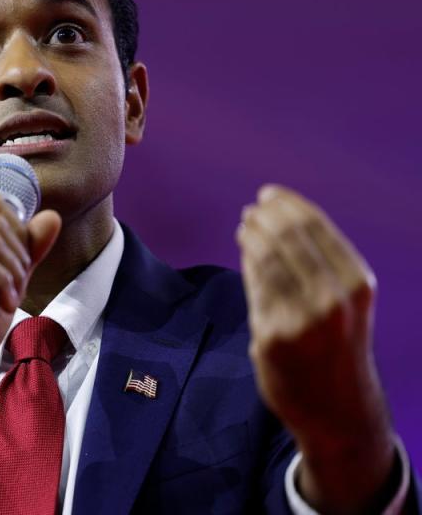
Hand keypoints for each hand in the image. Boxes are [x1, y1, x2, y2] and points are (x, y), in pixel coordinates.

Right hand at [0, 193, 60, 442]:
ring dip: (12, 272)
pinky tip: (5, 303)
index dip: (18, 232)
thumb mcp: (2, 280)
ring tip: (12, 298)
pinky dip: (1, 282)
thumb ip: (25, 248)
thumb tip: (52, 216)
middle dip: (18, 254)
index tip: (19, 268)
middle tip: (18, 287)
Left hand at [237, 185, 396, 512]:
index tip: (268, 194)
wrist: (338, 408)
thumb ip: (321, 265)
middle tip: (251, 211)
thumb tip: (278, 217)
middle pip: (286, 237)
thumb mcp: (347, 302)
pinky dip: (247, 263)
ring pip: (265, 259)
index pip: (314, 226)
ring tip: (245, 226)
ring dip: (251, 236)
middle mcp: (332, 299)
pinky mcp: (271, 337)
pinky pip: (254, 288)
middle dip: (264, 217)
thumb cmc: (339, 346)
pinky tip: (245, 252)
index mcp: (356, 284)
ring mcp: (300, 319)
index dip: (286, 204)